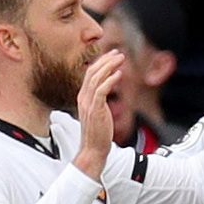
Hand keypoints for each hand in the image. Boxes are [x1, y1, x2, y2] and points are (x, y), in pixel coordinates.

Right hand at [72, 50, 124, 179]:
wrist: (93, 149)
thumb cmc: (97, 133)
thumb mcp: (97, 113)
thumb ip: (99, 101)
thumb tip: (105, 92)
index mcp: (83, 97)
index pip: (90, 74)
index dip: (101, 63)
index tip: (112, 56)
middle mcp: (83, 97)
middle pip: (92, 72)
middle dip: (106, 60)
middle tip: (118, 53)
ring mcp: (88, 103)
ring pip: (97, 78)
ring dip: (109, 66)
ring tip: (121, 59)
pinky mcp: (96, 109)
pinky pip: (101, 90)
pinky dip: (110, 80)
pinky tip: (119, 74)